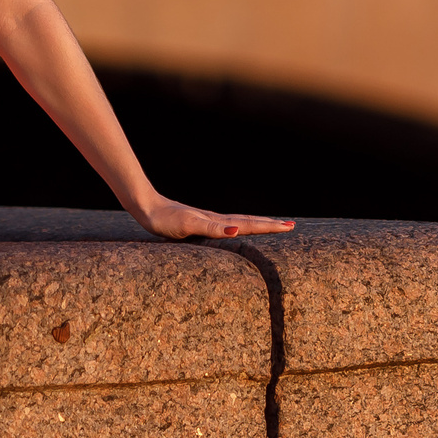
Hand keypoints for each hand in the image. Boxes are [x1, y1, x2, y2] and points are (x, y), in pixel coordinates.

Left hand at [131, 197, 294, 240]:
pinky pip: (227, 226)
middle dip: (270, 224)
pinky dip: (240, 227)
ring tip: (272, 225)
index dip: (269, 226)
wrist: (146, 207)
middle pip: (249, 221)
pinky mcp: (199, 223)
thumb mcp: (188, 225)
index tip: (290, 226)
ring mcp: (208, 221)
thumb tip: (237, 230)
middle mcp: (216, 220)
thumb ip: (212, 228)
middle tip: (290, 226)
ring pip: (240, 222)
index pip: (249, 224)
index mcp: (218, 221)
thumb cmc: (165, 219)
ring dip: (257, 224)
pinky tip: (237, 229)